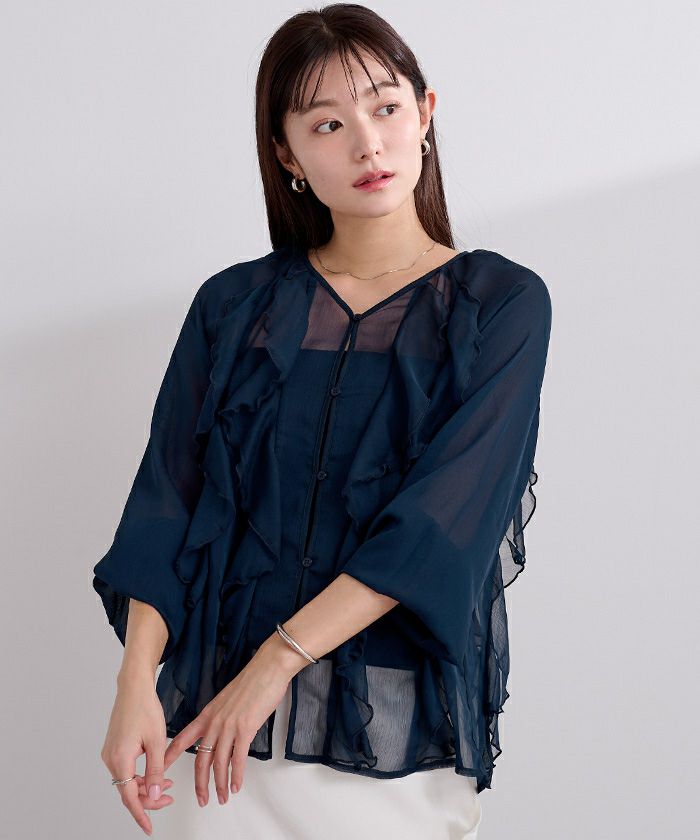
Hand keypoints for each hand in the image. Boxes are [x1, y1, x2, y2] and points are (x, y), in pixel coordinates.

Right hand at [100, 675, 174, 835]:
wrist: (134, 688)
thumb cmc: (145, 708)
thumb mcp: (157, 741)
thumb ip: (156, 770)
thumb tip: (154, 794)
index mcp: (120, 759)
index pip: (129, 796)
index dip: (141, 813)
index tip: (148, 827)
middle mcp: (110, 758)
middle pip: (128, 790)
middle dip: (149, 797)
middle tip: (169, 798)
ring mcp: (110, 753)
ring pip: (127, 780)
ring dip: (146, 785)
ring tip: (168, 784)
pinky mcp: (113, 748)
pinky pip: (126, 769)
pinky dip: (140, 774)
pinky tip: (156, 772)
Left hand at [163, 637, 300, 805]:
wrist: (267, 668)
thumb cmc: (252, 682)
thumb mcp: (228, 701)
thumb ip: (221, 718)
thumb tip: (222, 734)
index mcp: (208, 714)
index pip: (182, 739)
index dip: (170, 757)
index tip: (160, 770)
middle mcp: (214, 721)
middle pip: (200, 759)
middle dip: (200, 783)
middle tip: (201, 798)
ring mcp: (229, 725)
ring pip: (219, 762)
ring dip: (220, 784)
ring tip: (222, 797)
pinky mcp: (245, 728)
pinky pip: (237, 758)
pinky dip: (236, 775)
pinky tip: (236, 785)